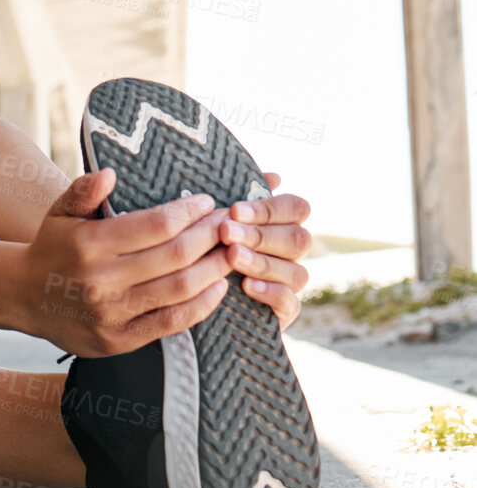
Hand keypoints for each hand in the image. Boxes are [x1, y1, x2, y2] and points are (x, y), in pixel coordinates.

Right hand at [0, 167, 232, 357]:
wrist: (24, 297)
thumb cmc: (52, 248)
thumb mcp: (59, 213)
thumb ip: (83, 190)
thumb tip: (110, 173)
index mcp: (89, 244)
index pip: (156, 225)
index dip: (189, 212)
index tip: (207, 202)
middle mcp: (101, 280)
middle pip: (175, 255)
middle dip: (211, 236)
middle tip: (231, 223)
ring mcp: (111, 313)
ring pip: (179, 288)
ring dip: (214, 268)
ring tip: (232, 251)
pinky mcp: (119, 339)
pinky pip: (172, 322)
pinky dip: (202, 305)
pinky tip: (218, 288)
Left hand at [219, 171, 310, 332]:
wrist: (188, 292)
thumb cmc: (205, 244)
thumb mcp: (215, 218)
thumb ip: (239, 198)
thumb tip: (275, 175)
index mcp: (281, 224)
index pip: (296, 208)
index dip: (270, 208)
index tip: (234, 209)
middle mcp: (291, 252)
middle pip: (298, 239)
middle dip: (261, 235)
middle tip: (226, 233)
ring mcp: (289, 282)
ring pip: (296, 271)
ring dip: (263, 262)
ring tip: (232, 257)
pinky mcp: (283, 312)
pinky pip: (290, 303)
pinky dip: (271, 293)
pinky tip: (247, 286)